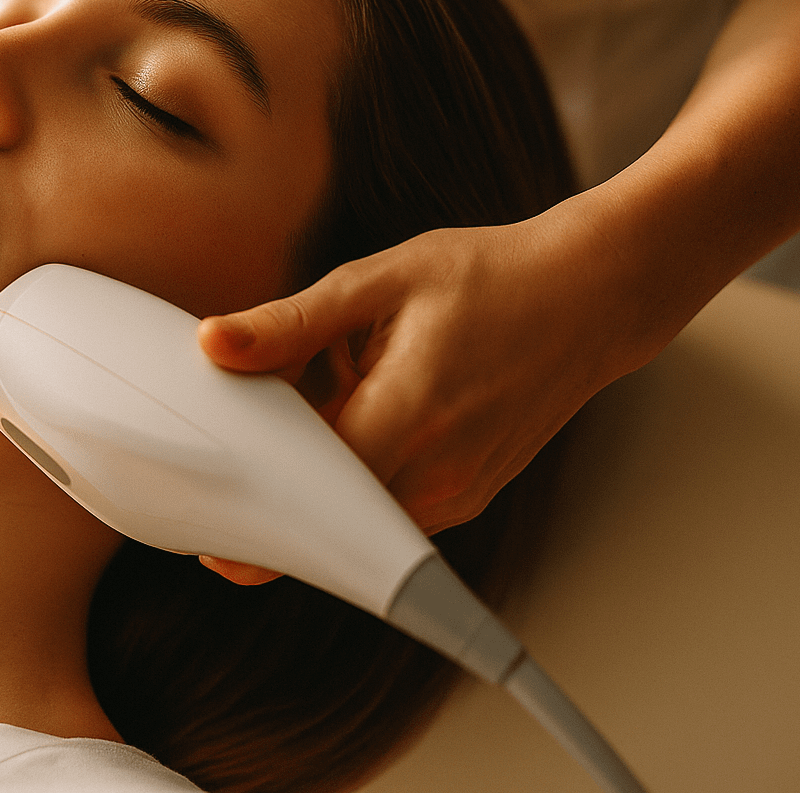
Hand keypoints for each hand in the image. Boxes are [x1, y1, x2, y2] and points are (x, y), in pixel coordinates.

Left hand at [197, 215, 642, 538]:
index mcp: (409, 412)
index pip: (310, 492)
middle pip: (325, 512)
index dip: (252, 508)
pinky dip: (357, 472)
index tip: (208, 521)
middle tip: (238, 444)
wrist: (591, 297)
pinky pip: (386, 506)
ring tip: (331, 390)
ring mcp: (458, 495)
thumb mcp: (380, 281)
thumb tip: (214, 344)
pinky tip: (362, 406)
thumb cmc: (490, 277)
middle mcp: (438, 472)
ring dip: (320, 475)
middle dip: (276, 485)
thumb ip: (293, 323)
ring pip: (355, 513)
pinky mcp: (466, 499)